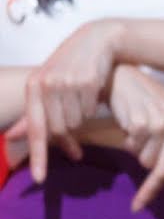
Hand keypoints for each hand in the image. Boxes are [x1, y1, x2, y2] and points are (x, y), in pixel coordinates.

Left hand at [19, 19, 122, 181]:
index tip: (40, 179)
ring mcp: (68, 82)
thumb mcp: (46, 85)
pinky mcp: (88, 81)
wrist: (96, 39)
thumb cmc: (68, 67)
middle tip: (75, 119)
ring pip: (76, 121)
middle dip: (68, 131)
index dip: (37, 155)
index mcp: (34, 86)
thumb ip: (32, 113)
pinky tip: (92, 90)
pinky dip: (92, 106)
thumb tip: (12, 135)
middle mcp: (48, 84)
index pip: (35, 128)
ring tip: (82, 98)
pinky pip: (90, 110)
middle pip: (58, 128)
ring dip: (81, 116)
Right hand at [107, 65, 163, 210]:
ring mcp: (159, 123)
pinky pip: (132, 148)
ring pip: (146, 161)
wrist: (122, 78)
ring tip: (139, 130)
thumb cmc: (150, 103)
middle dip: (151, 187)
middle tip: (139, 203)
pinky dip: (127, 141)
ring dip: (138, 151)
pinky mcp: (140, 123)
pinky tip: (129, 123)